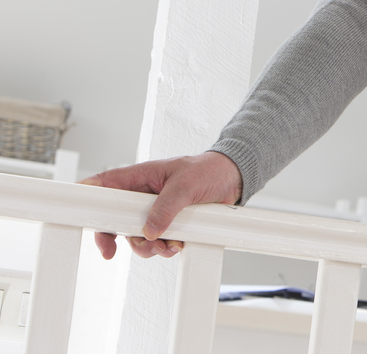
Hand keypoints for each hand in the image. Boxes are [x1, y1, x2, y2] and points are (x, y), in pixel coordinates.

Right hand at [79, 151, 241, 259]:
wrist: (233, 179)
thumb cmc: (208, 170)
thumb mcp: (186, 184)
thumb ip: (166, 206)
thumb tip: (149, 230)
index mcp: (141, 177)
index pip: (106, 184)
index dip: (88, 197)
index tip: (78, 215)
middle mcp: (144, 195)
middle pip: (114, 219)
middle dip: (115, 237)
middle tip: (110, 251)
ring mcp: (155, 211)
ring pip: (136, 236)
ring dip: (146, 247)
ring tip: (164, 247)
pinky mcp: (170, 224)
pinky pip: (157, 242)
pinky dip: (163, 249)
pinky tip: (177, 246)